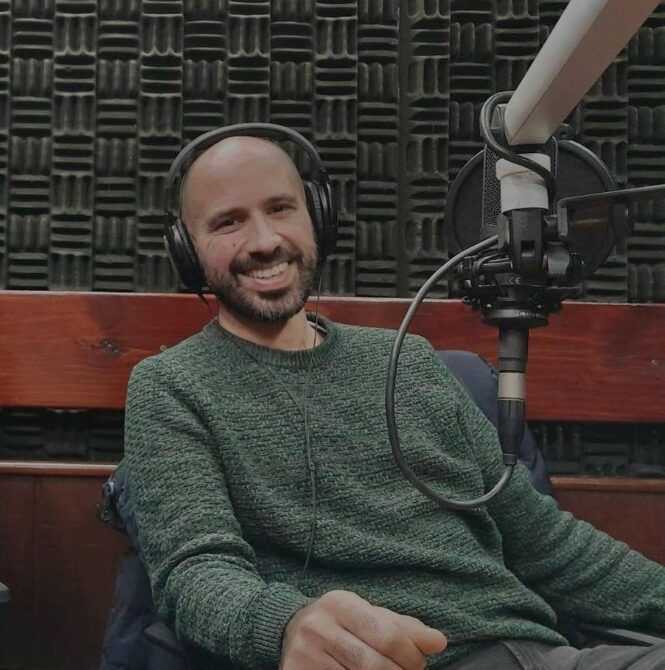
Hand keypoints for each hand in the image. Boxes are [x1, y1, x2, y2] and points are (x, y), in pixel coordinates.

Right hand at [280, 590, 446, 668]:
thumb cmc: (340, 622)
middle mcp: (320, 626)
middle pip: (373, 664)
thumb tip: (438, 641)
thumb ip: (403, 627)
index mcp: (340, 603)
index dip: (409, 654)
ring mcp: (306, 654)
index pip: (385, 634)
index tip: (420, 662)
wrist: (290, 629)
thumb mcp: (367, 614)